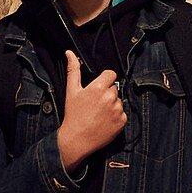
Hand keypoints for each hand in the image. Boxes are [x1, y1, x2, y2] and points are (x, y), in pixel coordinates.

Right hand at [54, 49, 126, 169]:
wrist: (77, 140)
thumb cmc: (73, 114)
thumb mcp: (72, 91)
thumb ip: (73, 70)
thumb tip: (69, 52)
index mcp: (99, 87)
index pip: (111, 74)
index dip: (104, 80)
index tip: (97, 88)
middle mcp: (110, 97)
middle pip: (114, 88)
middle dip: (106, 93)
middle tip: (95, 104)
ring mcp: (117, 110)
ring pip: (118, 101)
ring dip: (111, 105)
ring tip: (98, 114)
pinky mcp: (122, 121)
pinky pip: (122, 113)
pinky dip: (116, 117)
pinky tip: (104, 121)